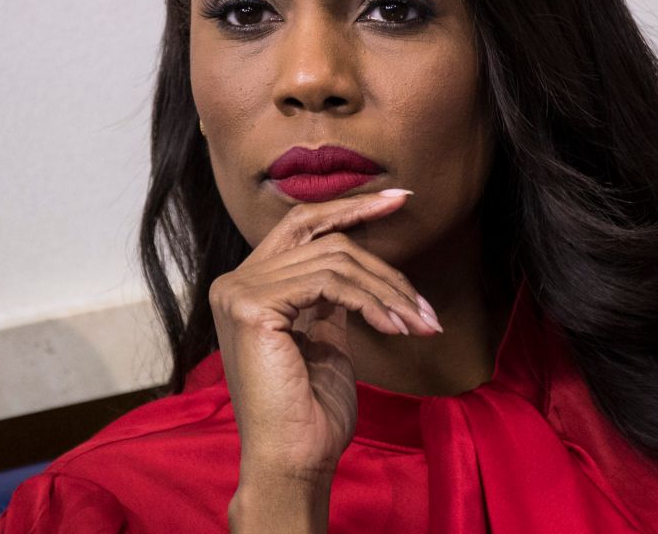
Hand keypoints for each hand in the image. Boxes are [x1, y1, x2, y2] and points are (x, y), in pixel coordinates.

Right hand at [210, 189, 441, 507]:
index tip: (399, 198)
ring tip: (420, 323)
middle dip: (379, 247)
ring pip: (335, 261)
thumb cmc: (312, 410)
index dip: (350, 207)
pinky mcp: (252, 306)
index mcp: (248, 286)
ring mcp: (239, 291)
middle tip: (422, 271)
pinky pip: (330, 282)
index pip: (302, 225)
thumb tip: (361, 261)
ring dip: (389, 291)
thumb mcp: (324, 337)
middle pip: (323, 238)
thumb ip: (329, 296)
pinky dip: (371, 301)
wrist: (293, 459)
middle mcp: (235, 282)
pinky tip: (394, 326)